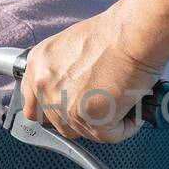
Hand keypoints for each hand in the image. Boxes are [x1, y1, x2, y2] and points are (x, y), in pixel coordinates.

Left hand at [20, 3, 165, 142]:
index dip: (55, 111)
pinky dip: (126, 125)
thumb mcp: (73, 45)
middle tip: (104, 102)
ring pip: (85, 131)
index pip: (33, 106)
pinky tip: (133, 106)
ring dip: (106, 121)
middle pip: (59, 123)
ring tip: (122, 100)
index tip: (72, 109)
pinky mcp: (90, 120)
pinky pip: (110, 135)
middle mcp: (45, 86)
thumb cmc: (115, 33)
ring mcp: (65, 106)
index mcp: (38, 65)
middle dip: (83, 117)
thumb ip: (64, 71)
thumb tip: (75, 88)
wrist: (134, 34)